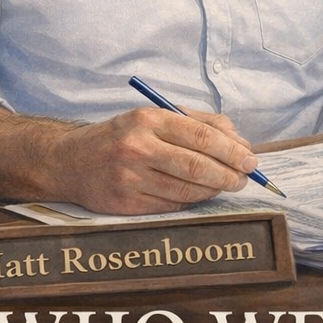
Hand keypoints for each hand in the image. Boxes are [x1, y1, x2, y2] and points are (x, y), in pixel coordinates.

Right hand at [56, 105, 257, 214]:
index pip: (202, 136)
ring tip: (226, 185)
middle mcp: (138, 148)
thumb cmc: (121, 136)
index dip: (233, 151)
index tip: (251, 160)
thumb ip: (198, 123)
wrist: (70, 161)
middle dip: (229, 174)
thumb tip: (239, 141)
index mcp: (148, 120)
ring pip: (187, 190)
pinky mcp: (127, 204)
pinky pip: (172, 206)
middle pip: (197, 166)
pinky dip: (193, 201)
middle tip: (245, 178)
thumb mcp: (154, 117)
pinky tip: (200, 194)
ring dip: (214, 190)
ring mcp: (131, 179)